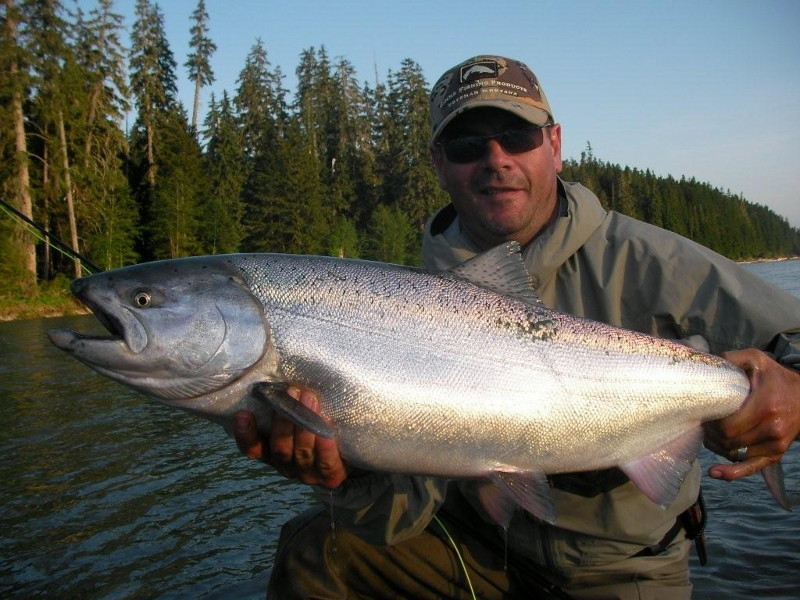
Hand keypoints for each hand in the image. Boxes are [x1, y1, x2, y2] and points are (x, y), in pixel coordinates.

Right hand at [233, 386, 347, 488]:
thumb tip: (274, 369)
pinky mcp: (330, 477)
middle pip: (279, 448)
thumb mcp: (296, 416)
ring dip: (305, 426)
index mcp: (272, 453)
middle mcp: (286, 466)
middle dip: (284, 420)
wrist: (348, 453)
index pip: (252, 449)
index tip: (242, 414)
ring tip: (310, 398)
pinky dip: (325, 446)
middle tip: (291, 391)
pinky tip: (327, 427)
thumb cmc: (314, 425)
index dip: (245, 435)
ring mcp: (308, 474)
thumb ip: (284, 404)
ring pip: (302, 453)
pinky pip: (326, 463)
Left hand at [704, 349, 799, 480]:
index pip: (727, 425)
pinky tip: (715, 473)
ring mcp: (775, 443)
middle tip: (704, 424)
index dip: (710, 423)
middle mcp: (772, 427)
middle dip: (711, 434)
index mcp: (765, 405)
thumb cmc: (776, 378)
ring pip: (733, 452)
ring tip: (710, 434)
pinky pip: (751, 468)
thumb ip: (732, 358)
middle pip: (727, 440)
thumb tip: (709, 362)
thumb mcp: (757, 360)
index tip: (704, 414)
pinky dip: (732, 472)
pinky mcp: (776, 453)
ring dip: (717, 445)